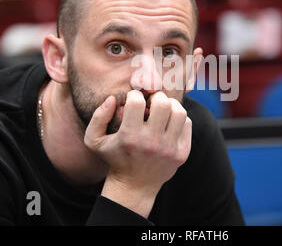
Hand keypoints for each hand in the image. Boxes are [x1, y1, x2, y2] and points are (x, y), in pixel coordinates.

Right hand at [84, 90, 191, 216]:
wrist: (134, 186)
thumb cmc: (114, 158)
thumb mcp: (94, 141)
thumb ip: (98, 116)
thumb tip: (113, 98)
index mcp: (129, 137)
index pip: (137, 101)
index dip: (135, 95)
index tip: (134, 101)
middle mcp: (151, 142)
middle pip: (162, 103)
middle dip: (156, 97)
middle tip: (151, 102)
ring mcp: (169, 149)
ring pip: (179, 112)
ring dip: (170, 105)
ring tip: (162, 109)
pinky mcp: (182, 153)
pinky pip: (187, 123)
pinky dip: (178, 118)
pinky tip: (168, 123)